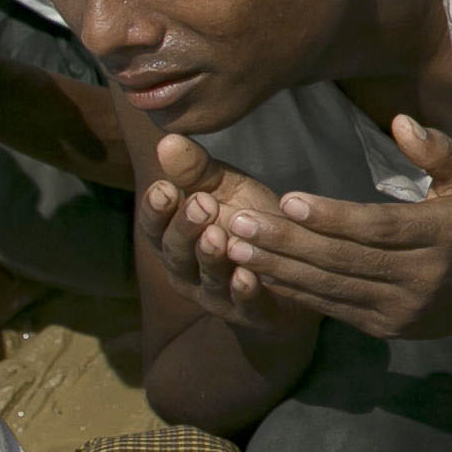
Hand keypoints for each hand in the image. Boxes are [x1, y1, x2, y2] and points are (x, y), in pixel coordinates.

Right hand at [139, 131, 313, 337]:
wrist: (296, 267)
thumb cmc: (251, 225)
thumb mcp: (225, 191)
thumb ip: (197, 171)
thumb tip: (167, 139)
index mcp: (176, 241)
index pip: (155, 227)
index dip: (157, 211)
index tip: (165, 187)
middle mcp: (189, 272)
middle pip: (176, 254)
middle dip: (185, 229)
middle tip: (200, 204)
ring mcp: (218, 295)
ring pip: (208, 278)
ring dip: (211, 258)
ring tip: (217, 236)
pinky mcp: (254, 312)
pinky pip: (246, 305)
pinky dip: (245, 292)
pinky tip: (249, 275)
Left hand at [217, 116, 451, 340]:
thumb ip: (437, 150)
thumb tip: (399, 122)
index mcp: (444, 234)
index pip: (380, 226)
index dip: (332, 216)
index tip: (287, 199)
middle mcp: (422, 275)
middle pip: (345, 259)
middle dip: (288, 242)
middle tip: (240, 222)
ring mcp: (401, 308)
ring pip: (330, 287)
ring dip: (278, 268)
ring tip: (234, 247)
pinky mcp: (383, 327)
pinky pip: (330, 307)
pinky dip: (292, 290)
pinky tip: (258, 272)